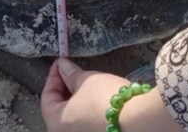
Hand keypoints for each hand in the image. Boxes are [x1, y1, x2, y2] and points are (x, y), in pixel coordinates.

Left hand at [40, 58, 184, 131]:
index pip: (47, 98)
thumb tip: (63, 66)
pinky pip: (87, 124)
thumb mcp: (87, 80)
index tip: (61, 63)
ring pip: (74, 118)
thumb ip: (71, 74)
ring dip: (77, 100)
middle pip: (59, 110)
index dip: (53, 77)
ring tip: (85, 84)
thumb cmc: (106, 99)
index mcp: (57, 124)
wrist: (140, 120)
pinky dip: (88, 112)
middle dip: (65, 89)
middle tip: (72, 72)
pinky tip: (97, 99)